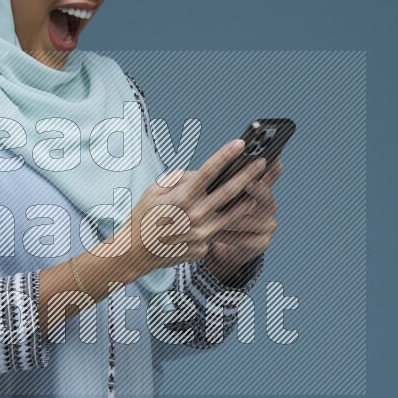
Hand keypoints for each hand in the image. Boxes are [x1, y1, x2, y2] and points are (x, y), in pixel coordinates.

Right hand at [115, 139, 271, 277]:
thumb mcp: (153, 191)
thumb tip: (200, 174)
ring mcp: (200, 234)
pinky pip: (215, 230)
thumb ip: (178, 179)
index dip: (225, 156)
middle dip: (248, 174)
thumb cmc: (143, 218)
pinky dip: (219, 221)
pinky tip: (220, 216)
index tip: (240, 144)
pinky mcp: (202, 247)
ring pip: (232, 214)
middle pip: (228, 191)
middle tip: (262, 163)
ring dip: (248, 199)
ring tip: (258, 188)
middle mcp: (194, 216)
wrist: (134, 253)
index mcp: (180, 198)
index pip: (208, 172)